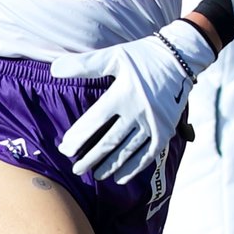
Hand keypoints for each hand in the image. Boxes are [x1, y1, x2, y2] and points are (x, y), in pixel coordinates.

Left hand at [50, 20, 214, 182]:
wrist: (180, 57)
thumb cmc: (141, 56)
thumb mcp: (112, 56)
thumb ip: (83, 65)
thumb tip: (54, 70)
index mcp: (122, 94)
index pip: (95, 121)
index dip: (79, 137)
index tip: (65, 148)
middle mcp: (139, 112)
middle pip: (110, 141)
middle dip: (91, 158)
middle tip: (76, 169)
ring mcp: (155, 123)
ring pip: (129, 151)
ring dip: (111, 165)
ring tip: (95, 176)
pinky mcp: (166, 130)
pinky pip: (149, 154)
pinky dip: (135, 167)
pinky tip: (121, 177)